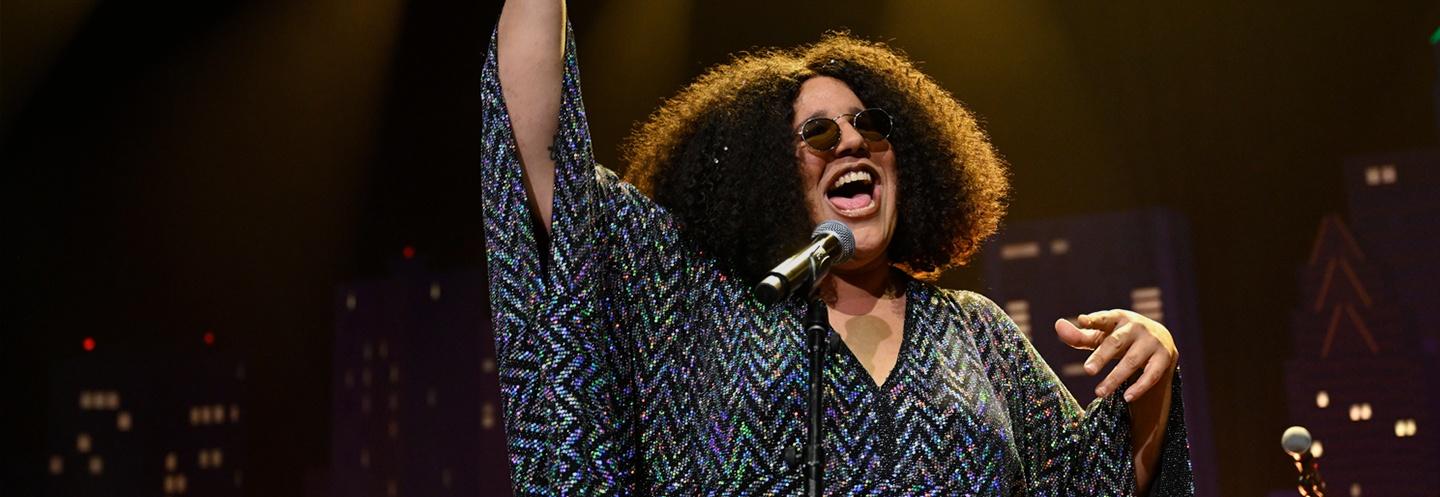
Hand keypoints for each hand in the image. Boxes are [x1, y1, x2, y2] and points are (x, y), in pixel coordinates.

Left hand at [1054, 310, 1177, 401]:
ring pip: (1132, 361)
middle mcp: (1136, 327)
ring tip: (1099, 393)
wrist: (1159, 340)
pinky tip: (1126, 398)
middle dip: (1102, 356)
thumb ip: (1079, 335)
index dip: (1094, 319)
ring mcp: (1152, 342)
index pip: (1104, 318)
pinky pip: (1152, 375)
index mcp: (1118, 318)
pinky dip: (1140, 387)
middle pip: (1116, 342)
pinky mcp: (1164, 357)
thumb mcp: (1101, 336)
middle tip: (1087, 370)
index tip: (1083, 320)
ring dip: (1115, 378)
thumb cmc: (1121, 338)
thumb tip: (1058, 325)